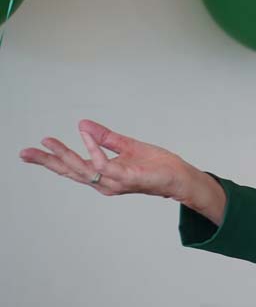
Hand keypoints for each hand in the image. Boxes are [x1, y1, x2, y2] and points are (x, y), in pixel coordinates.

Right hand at [19, 120, 225, 222]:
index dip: (52, 159)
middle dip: (46, 161)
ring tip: (48, 142)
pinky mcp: (127, 178)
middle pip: (70, 171)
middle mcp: (105, 181)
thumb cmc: (157, 165)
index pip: (72, 167)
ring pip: (82, 170)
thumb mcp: (128, 146)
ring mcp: (115, 182)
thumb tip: (82, 124)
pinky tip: (85, 136)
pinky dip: (93, 150)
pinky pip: (105, 164)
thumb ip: (106, 138)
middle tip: (25, 152)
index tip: (33, 149)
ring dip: (64, 156)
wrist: (180, 176)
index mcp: (103, 174)